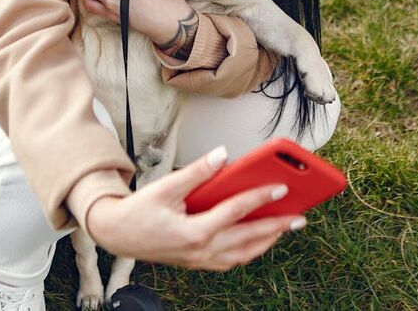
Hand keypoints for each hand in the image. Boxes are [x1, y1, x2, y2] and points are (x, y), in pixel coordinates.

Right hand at [85, 147, 305, 270]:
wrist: (117, 235)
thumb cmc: (140, 210)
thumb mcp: (166, 186)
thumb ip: (197, 172)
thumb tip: (223, 155)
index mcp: (194, 232)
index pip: (235, 213)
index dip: (260, 198)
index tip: (281, 188)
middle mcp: (201, 251)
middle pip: (248, 239)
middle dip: (277, 227)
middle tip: (300, 217)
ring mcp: (200, 260)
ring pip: (243, 254)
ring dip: (267, 241)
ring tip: (286, 227)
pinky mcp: (198, 262)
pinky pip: (233, 260)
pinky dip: (250, 250)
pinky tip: (260, 238)